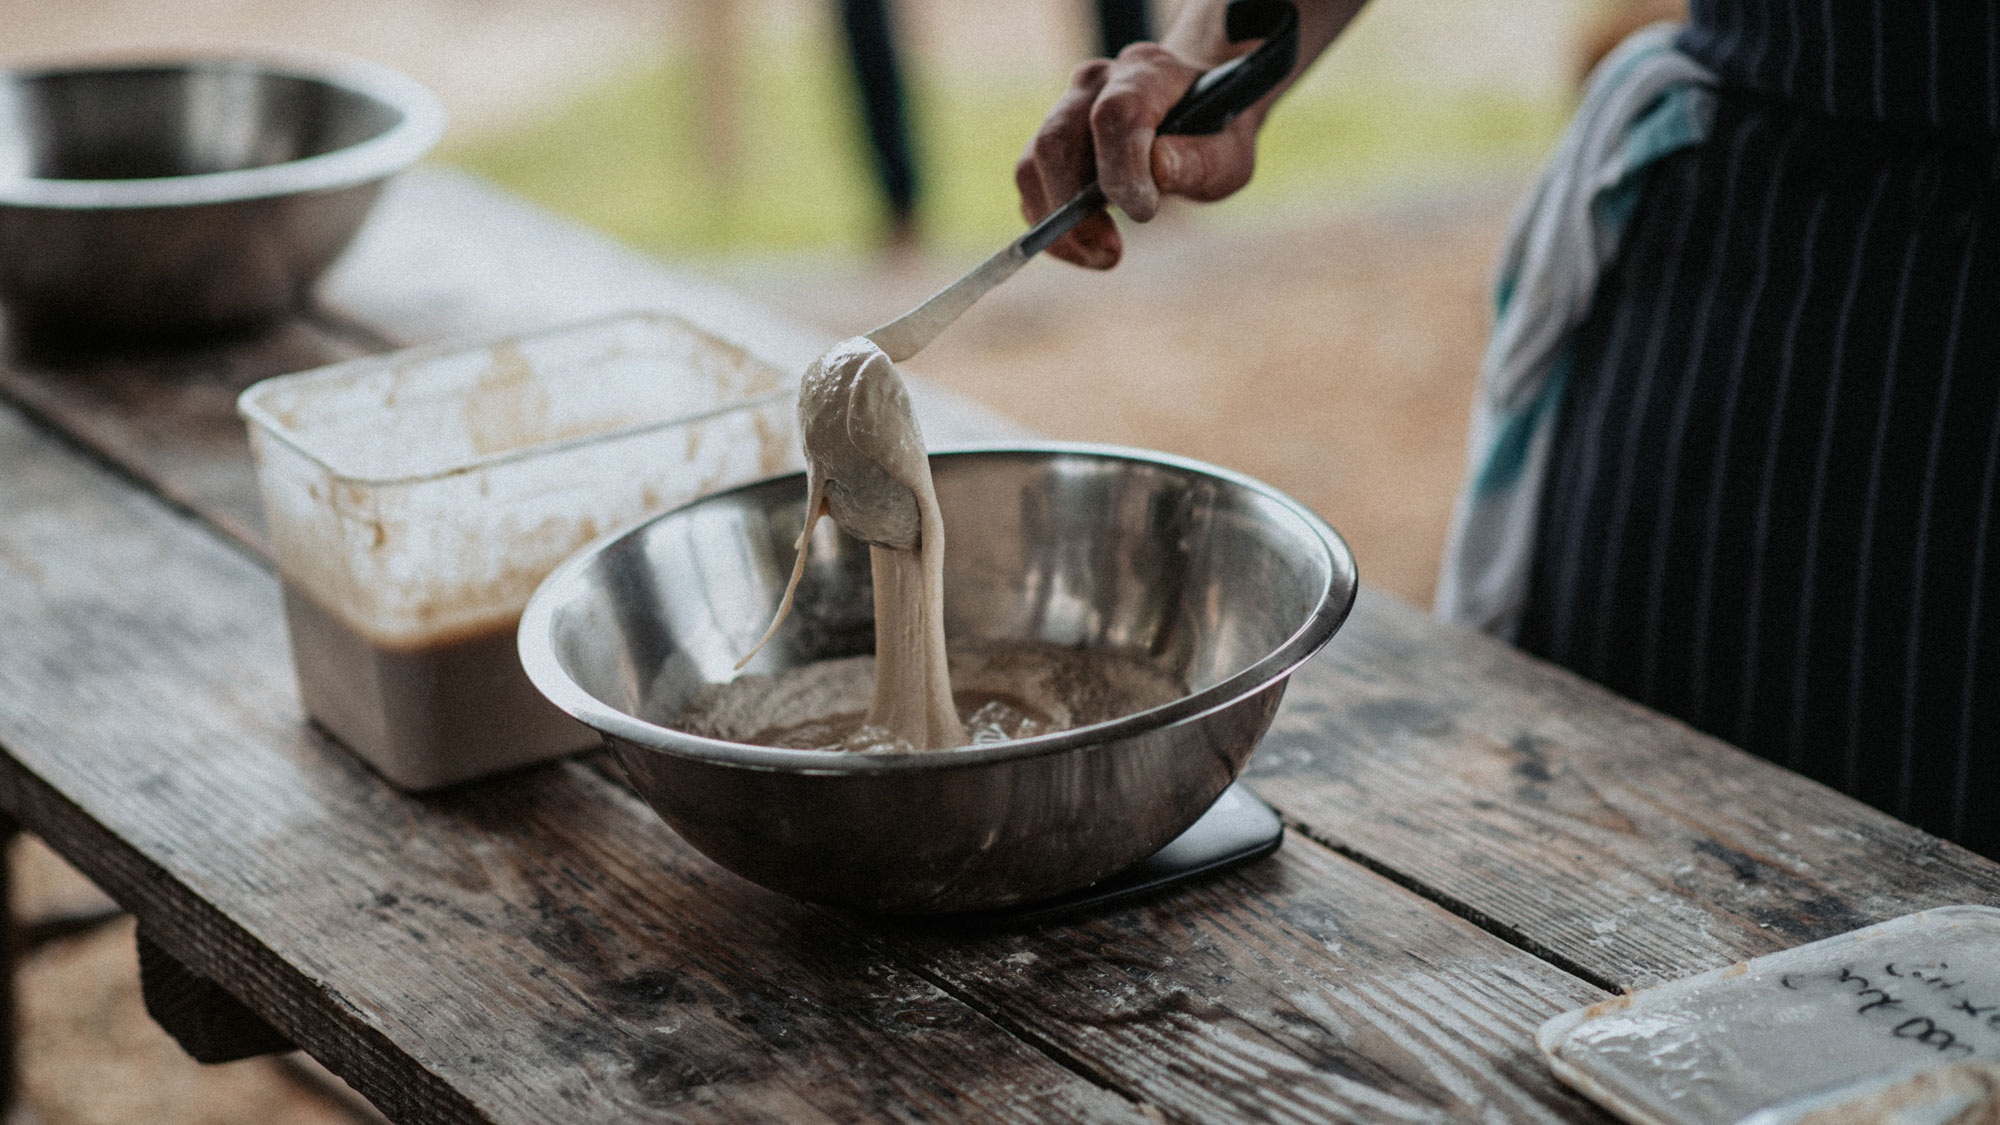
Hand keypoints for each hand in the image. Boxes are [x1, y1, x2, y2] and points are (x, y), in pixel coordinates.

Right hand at [1016, 42, 1263, 269]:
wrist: (1194, 110)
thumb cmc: (1215, 132)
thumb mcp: (1231, 151)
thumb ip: (1202, 160)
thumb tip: (1157, 170)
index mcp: (1147, 72)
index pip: (1116, 112)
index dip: (1121, 166)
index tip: (1144, 214)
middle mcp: (1096, 83)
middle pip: (1057, 141)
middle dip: (1074, 207)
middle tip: (1111, 254)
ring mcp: (1066, 109)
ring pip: (1033, 166)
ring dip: (1056, 225)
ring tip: (1102, 257)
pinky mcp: (1049, 144)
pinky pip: (1030, 189)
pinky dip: (1049, 229)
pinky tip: (1086, 250)